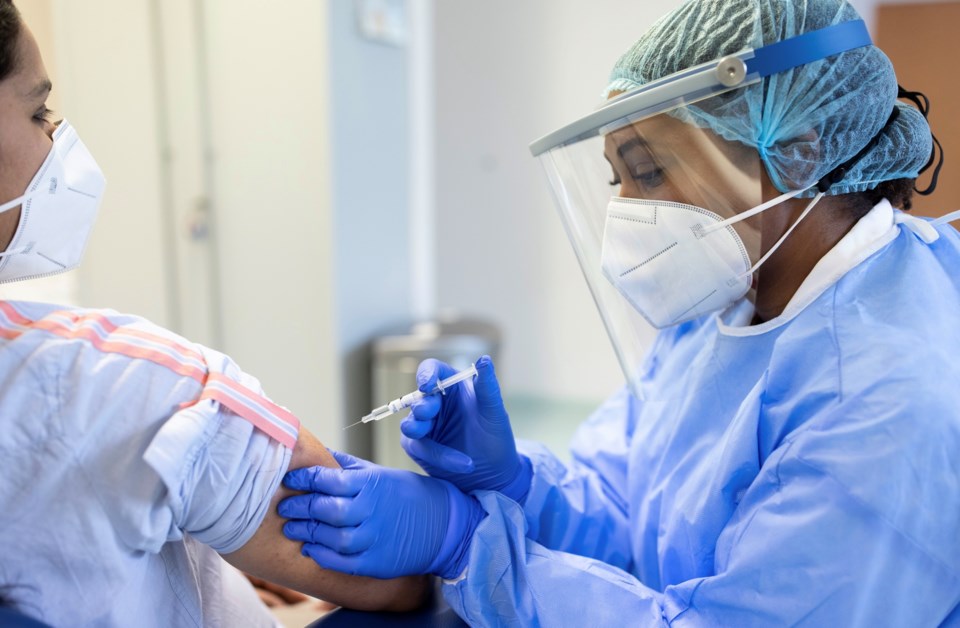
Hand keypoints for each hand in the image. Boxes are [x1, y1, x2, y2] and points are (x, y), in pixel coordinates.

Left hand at [279, 450, 483, 579]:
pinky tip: (310, 549)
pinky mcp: (377, 561)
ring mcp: (375, 537)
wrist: (442, 524)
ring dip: (308, 533)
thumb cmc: (407, 494)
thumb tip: (317, 451)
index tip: (288, 480)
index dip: (303, 479)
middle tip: (283, 507)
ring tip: (292, 529)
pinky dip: (323, 556)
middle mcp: (372, 509)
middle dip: (300, 507)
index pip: (328, 479)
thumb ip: (347, 466)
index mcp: (371, 483)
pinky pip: (343, 561)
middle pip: (326, 509)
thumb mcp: (380, 473)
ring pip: (332, 537)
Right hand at [400, 355, 531, 502]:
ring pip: (410, 424)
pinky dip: (438, 456)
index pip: (432, 370)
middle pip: (417, 398)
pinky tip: (462, 463)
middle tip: (428, 414)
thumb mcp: (494, 412)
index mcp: (452, 386)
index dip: (426, 374)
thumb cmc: (496, 437)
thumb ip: (488, 387)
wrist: (494, 473)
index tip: (427, 385)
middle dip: (422, 406)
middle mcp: (436, 403)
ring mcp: (425, 425)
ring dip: (418, 429)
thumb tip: (484, 359)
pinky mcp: (419, 447)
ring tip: (430, 434)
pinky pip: (419, 448)